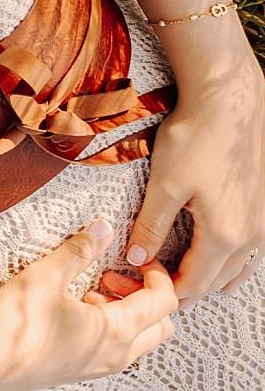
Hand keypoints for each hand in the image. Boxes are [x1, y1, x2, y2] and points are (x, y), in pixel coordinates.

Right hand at [0, 223, 176, 390]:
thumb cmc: (15, 322)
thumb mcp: (47, 275)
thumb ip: (79, 250)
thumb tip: (103, 228)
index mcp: (116, 331)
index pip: (164, 302)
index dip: (156, 274)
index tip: (134, 255)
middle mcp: (116, 355)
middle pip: (161, 326)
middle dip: (147, 296)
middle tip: (115, 272)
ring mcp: (100, 366)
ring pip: (140, 340)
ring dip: (129, 311)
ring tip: (93, 286)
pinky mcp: (83, 370)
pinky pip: (117, 349)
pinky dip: (112, 325)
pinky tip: (78, 306)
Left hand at [123, 57, 264, 299]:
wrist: (230, 101)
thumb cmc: (196, 138)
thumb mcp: (165, 182)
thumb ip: (152, 224)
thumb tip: (137, 258)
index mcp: (225, 236)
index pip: (196, 281)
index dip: (170, 289)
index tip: (146, 284)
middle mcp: (250, 237)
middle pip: (218, 278)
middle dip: (191, 287)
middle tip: (164, 288)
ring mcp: (262, 224)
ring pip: (239, 267)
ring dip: (215, 277)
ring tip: (194, 284)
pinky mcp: (263, 207)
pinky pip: (252, 251)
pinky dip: (236, 263)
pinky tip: (227, 262)